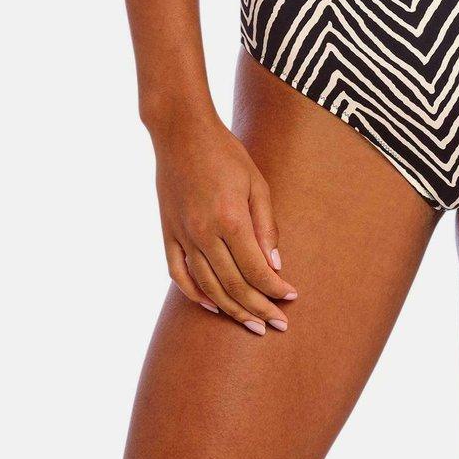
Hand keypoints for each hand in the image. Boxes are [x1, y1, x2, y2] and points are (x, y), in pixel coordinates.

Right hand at [151, 111, 298, 334]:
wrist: (182, 133)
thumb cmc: (226, 153)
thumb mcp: (256, 182)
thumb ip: (266, 225)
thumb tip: (276, 265)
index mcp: (230, 219)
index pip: (256, 269)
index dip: (275, 289)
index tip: (291, 299)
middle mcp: (203, 233)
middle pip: (233, 285)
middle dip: (258, 308)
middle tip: (277, 324)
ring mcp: (182, 236)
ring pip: (207, 287)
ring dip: (231, 309)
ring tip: (251, 324)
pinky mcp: (167, 234)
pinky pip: (179, 274)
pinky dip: (195, 295)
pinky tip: (212, 306)